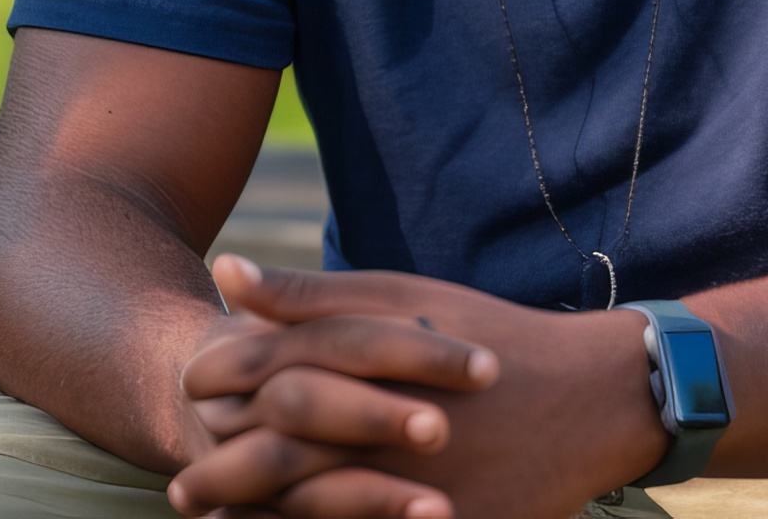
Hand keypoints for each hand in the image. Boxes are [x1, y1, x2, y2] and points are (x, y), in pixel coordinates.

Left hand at [171, 257, 663, 518]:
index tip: (189, 388)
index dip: (222, 382)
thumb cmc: (488, 338)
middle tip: (183, 489)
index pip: (270, 376)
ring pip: (312, 514)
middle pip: (278, 458)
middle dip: (222, 474)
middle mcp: (381, 432)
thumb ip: (312, 296)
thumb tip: (228, 272)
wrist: (585, 402)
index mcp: (369, 366)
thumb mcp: (403, 299)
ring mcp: (409, 492)